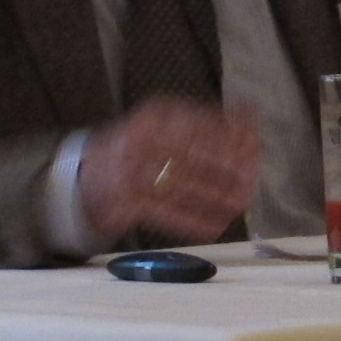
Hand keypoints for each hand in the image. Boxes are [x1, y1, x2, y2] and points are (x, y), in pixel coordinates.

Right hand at [79, 99, 258, 244]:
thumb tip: (250, 113)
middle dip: (225, 167)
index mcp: (153, 118)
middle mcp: (139, 142)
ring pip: (181, 186)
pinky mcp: (126, 203)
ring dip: (215, 197)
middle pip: (191, 153)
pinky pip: (165, 214)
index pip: (196, 122)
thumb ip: (205, 122)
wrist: (86, 174)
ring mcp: (130, 174)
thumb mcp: (166, 125)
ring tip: (240, 203)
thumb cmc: (139, 147)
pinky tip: (215, 227)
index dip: (228, 134)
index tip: (254, 145)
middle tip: (251, 178)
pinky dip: (192, 221)